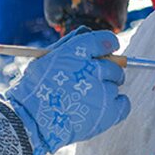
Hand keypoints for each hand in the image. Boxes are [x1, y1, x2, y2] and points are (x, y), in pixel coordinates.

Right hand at [4, 28, 130, 154]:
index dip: (109, 44)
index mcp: (77, 52)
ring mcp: (103, 90)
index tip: (110, 48)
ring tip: (85, 101)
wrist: (30, 122)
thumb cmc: (35, 90)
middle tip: (89, 83)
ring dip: (105, 90)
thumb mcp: (46, 58)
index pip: (105, 40)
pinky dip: (116, 106)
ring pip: (116, 85)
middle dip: (105, 72)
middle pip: (114, 65)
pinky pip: (124, 104)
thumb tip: (87, 32)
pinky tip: (100, 110)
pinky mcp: (109, 111)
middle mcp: (93, 69)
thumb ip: (69, 45)